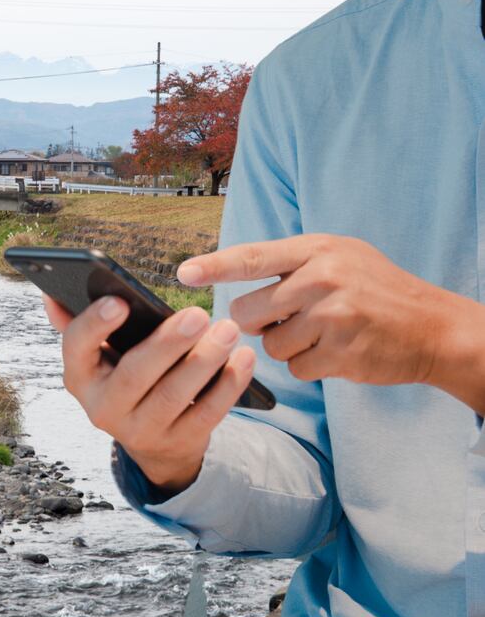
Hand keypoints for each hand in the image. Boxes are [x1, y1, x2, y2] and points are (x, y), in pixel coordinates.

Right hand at [43, 294, 255, 493]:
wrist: (154, 441)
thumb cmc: (124, 377)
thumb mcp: (99, 357)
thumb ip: (79, 324)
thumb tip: (51, 293)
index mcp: (79, 376)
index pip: (77, 349)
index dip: (95, 326)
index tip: (119, 301)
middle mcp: (103, 408)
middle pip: (134, 374)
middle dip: (167, 343)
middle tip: (198, 313)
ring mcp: (140, 430)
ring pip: (173, 395)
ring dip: (204, 361)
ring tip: (228, 330)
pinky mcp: (178, 442)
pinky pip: (206, 414)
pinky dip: (228, 386)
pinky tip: (243, 359)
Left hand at [179, 234, 484, 412]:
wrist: (433, 327)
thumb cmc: (374, 291)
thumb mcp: (339, 258)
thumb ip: (290, 265)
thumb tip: (230, 281)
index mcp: (318, 249)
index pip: (252, 257)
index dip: (214, 265)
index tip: (182, 272)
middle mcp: (323, 278)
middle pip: (247, 311)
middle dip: (257, 322)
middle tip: (288, 318)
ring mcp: (333, 316)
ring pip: (269, 344)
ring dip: (287, 346)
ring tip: (322, 333)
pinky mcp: (342, 352)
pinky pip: (295, 367)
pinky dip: (309, 366)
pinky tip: (335, 352)